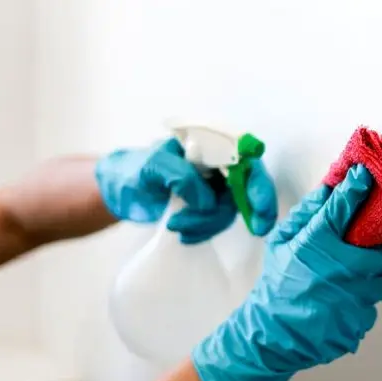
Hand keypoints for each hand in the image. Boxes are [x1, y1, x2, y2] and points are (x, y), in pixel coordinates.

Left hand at [96, 137, 277, 243]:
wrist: (121, 190)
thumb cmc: (135, 170)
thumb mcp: (153, 167)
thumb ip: (180, 176)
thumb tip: (207, 200)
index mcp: (210, 145)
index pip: (246, 160)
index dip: (258, 183)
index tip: (259, 206)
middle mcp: (219, 164)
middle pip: (249, 185)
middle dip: (255, 208)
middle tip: (258, 229)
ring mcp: (215, 187)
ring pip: (230, 209)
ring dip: (208, 223)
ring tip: (177, 226)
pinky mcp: (208, 207)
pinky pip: (217, 222)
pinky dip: (203, 231)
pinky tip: (183, 233)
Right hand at [192, 164, 381, 380]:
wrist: (273, 334)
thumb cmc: (277, 285)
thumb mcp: (280, 244)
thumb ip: (305, 215)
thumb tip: (328, 188)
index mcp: (318, 244)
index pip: (344, 206)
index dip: (358, 187)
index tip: (367, 177)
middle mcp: (342, 269)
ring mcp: (355, 299)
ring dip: (374, 280)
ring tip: (352, 283)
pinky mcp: (360, 322)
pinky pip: (372, 308)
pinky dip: (362, 305)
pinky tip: (343, 305)